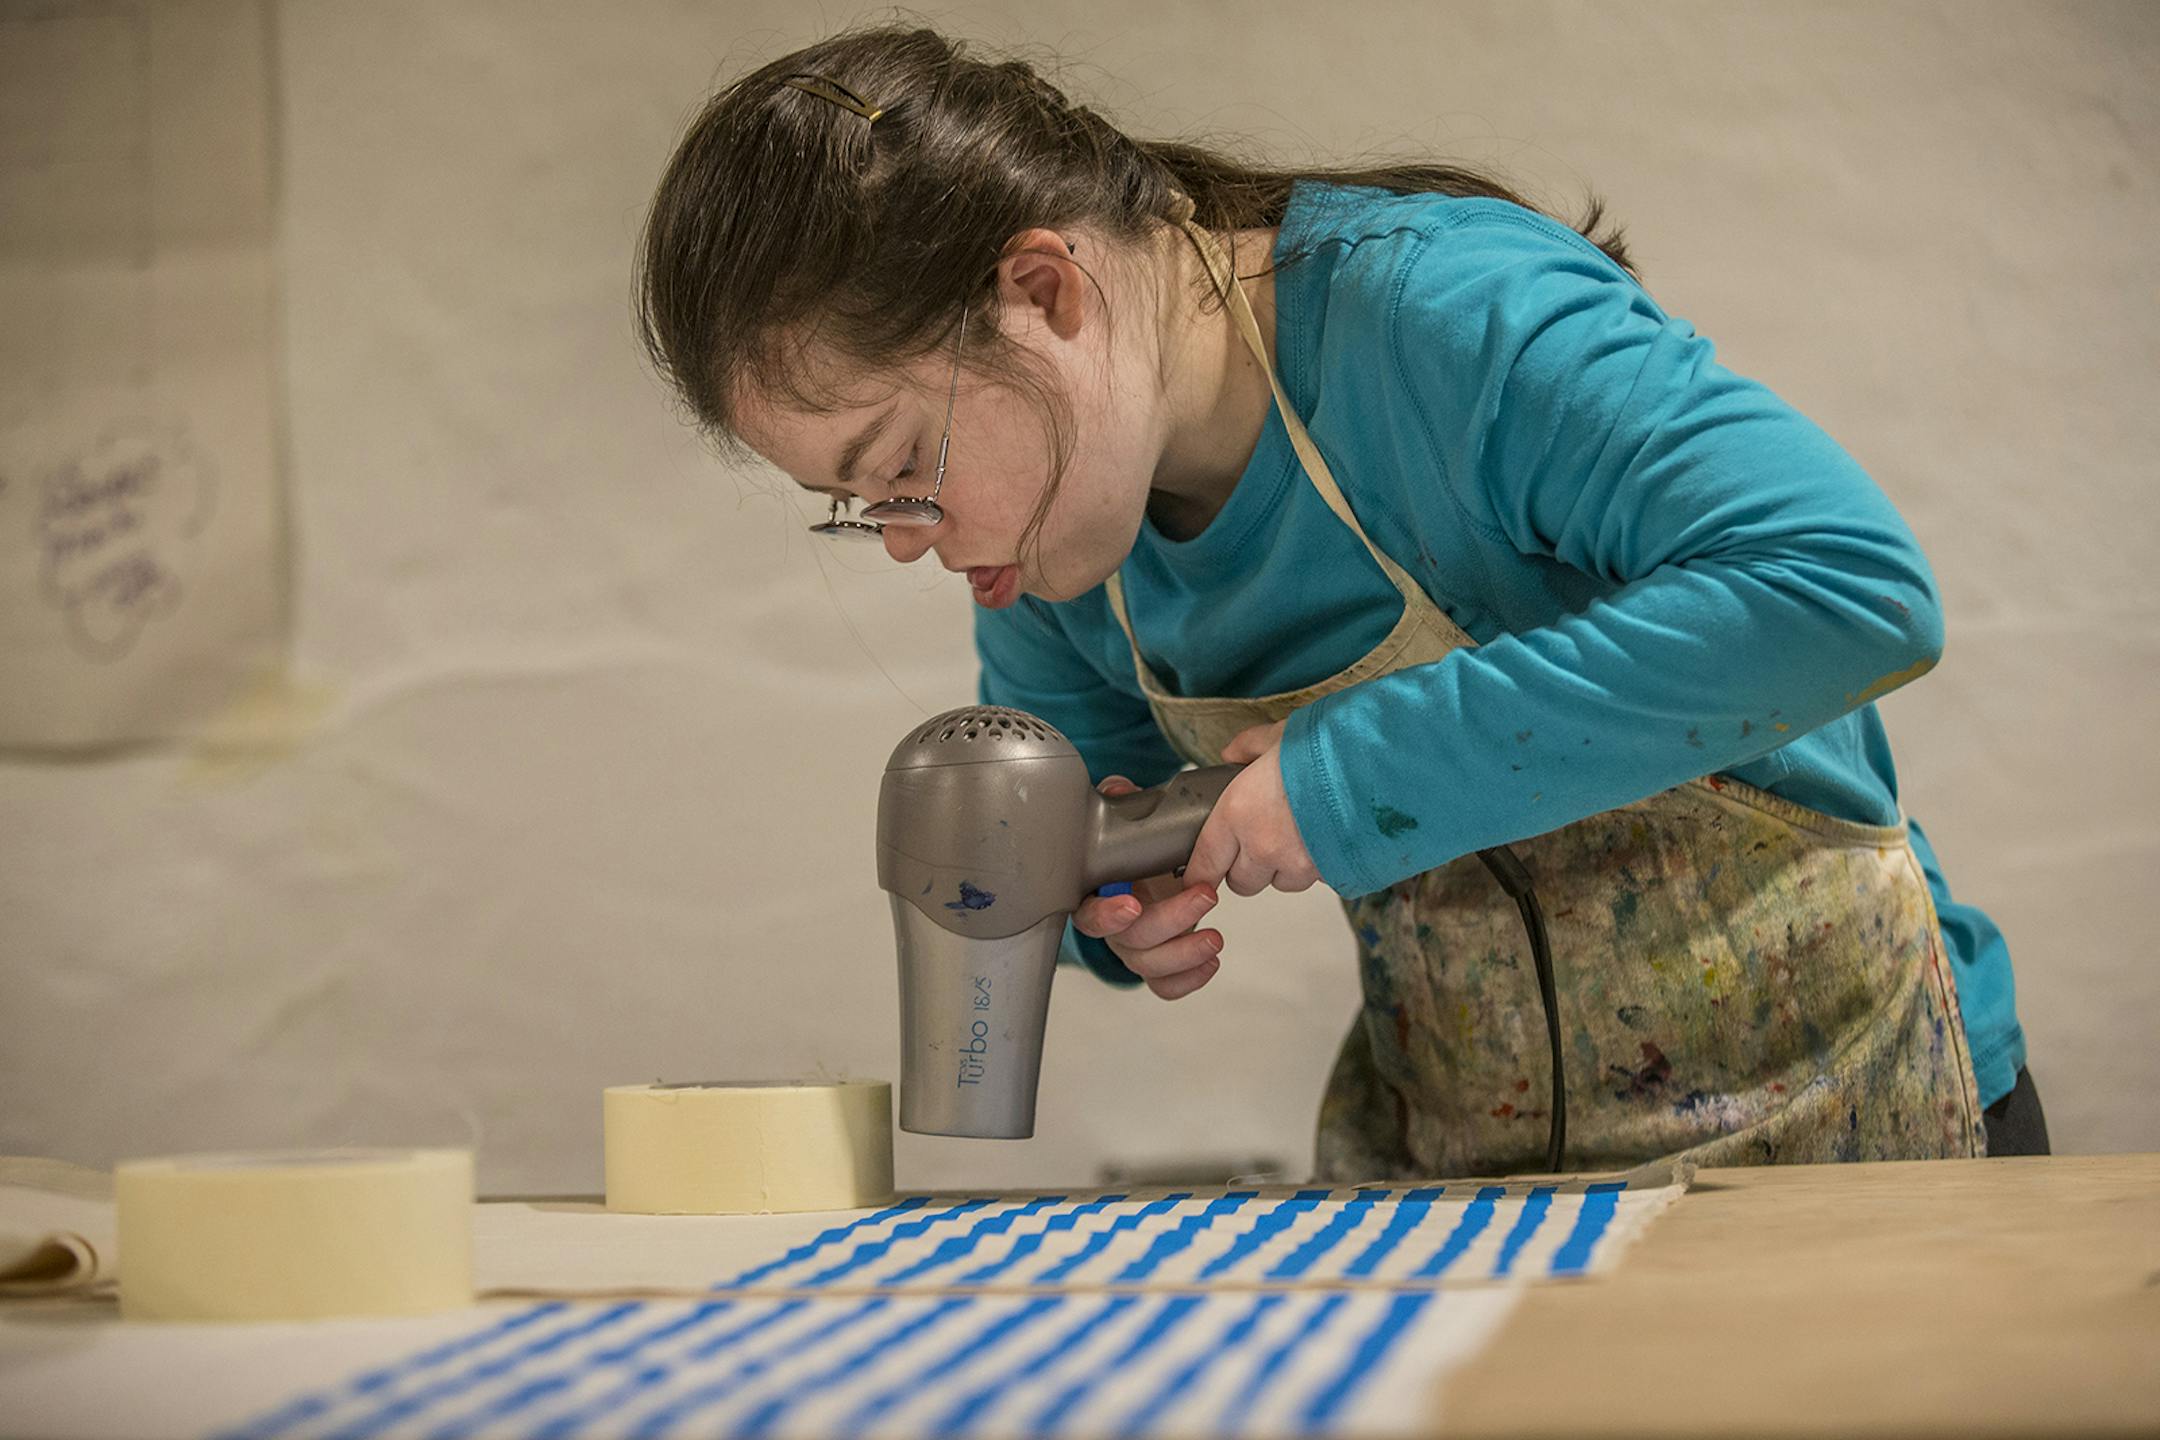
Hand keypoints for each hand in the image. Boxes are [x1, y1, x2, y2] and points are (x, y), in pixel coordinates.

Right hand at [1072, 775, 1223, 1000]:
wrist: (1155, 866)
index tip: (1132, 902)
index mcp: (1098, 896)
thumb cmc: (1140, 848)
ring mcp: (1136, 949)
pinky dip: (1189, 979)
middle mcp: (1114, 927)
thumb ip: (1121, 802)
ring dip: (1184, 954)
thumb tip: (1119, 791)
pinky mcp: (1160, 965)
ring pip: (1149, 967)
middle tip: (1205, 896)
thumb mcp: (1130, 819)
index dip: (1107, 915)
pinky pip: (1166, 985)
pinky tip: (1210, 963)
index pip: (1089, 915)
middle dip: (1170, 921)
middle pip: (1130, 940)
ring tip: (1215, 938)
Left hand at [1185, 720, 1319, 897]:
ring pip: (1280, 883)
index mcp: (1237, 813)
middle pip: (1241, 883)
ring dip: (1283, 867)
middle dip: (1247, 866)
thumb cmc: (1327, 747)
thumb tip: (1231, 755)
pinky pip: (1315, 880)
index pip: (1205, 863)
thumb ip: (1248, 747)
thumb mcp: (1278, 736)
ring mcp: (1298, 864)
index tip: (1202, 873)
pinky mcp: (1330, 873)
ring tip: (1299, 834)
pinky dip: (1317, 866)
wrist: (1378, 763)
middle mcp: (1263, 846)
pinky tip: (1326, 838)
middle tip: (1259, 839)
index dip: (1201, 872)